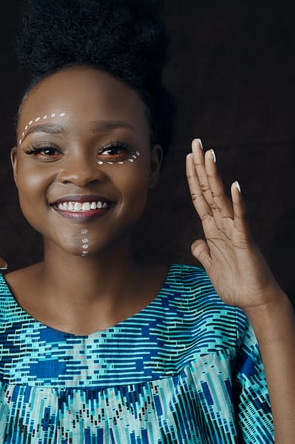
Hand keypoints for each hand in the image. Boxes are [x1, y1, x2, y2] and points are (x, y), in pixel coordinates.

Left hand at [186, 138, 280, 310]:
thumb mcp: (211, 267)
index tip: (189, 157)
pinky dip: (237, 202)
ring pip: (221, 198)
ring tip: (209, 154)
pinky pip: (240, 218)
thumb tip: (196, 242)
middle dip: (201, 167)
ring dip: (214, 176)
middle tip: (196, 143)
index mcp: (213, 229)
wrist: (255, 300)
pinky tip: (233, 186)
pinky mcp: (244, 241)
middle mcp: (223, 224)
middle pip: (208, 190)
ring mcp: (234, 230)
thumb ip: (203, 252)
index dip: (193, 178)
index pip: (200, 198)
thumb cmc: (236, 284)